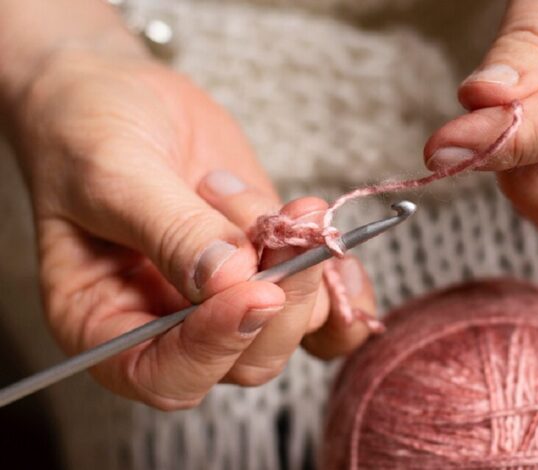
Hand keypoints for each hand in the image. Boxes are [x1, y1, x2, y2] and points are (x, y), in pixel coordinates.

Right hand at [9, 50, 375, 408]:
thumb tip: (232, 279)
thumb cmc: (86, 133)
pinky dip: (340, 282)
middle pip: (246, 359)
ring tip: (279, 203)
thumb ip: (170, 230)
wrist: (120, 96)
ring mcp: (226, 296)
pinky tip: (331, 238)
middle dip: (279, 300)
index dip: (214, 348)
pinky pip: (318, 302)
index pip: (165, 376)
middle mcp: (169, 324)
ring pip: (290, 326)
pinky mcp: (266, 266)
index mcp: (105, 322)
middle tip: (284, 229)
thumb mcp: (111, 174)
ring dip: (303, 266)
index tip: (253, 291)